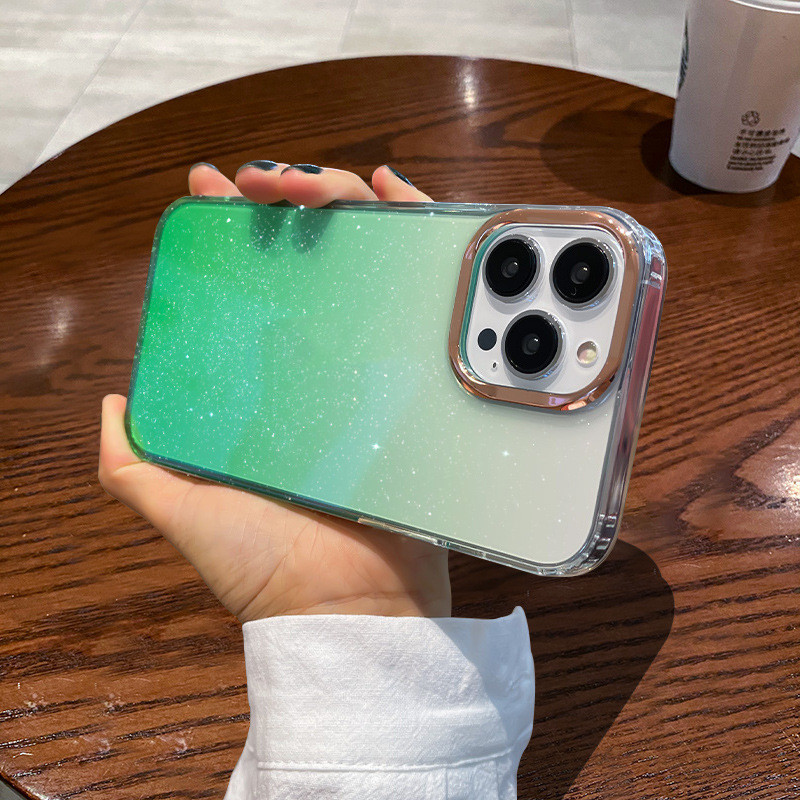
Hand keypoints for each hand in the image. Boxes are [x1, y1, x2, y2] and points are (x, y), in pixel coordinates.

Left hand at [99, 163, 450, 622]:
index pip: (245, 289)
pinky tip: (394, 206)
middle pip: (306, 265)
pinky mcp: (418, 378)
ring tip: (317, 183)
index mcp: (262, 388)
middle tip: (264, 182)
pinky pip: (420, 297)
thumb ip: (132, 468)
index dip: (227, 235)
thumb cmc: (268, 564)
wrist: (354, 604)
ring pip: (363, 266)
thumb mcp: (183, 510)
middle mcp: (317, 371)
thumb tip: (111, 403)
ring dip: (341, 208)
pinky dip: (412, 242)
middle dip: (284, 203)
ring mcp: (371, 369)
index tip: (213, 192)